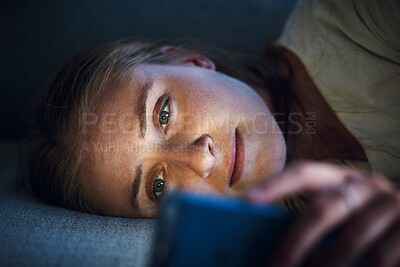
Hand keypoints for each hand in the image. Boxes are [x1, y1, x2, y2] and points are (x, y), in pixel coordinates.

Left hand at [247, 161, 399, 266]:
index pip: (305, 173)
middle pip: (319, 212)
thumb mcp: (346, 214)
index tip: (248, 200)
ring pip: (348, 243)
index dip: (277, 185)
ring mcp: (392, 206)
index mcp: (343, 178)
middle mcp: (367, 186)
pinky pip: (378, 259)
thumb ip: (320, 219)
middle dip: (292, 246)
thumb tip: (277, 243)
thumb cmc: (369, 224)